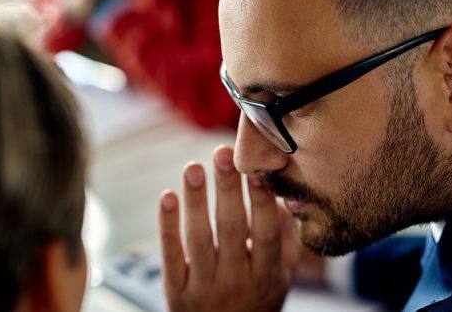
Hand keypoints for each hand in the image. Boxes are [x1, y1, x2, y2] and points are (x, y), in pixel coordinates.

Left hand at [158, 146, 296, 311]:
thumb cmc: (258, 298)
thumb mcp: (281, 276)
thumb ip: (283, 238)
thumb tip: (280, 191)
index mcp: (266, 275)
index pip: (265, 234)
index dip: (261, 201)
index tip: (257, 169)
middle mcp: (235, 280)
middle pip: (231, 229)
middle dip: (227, 189)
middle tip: (222, 153)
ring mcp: (203, 287)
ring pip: (198, 238)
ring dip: (195, 200)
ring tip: (193, 167)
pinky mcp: (175, 290)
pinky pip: (170, 254)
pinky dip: (167, 225)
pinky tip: (167, 197)